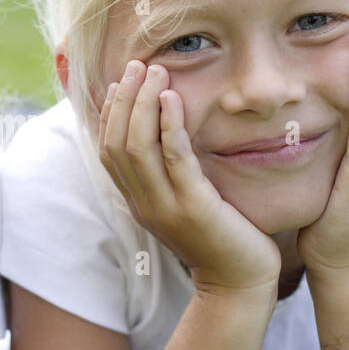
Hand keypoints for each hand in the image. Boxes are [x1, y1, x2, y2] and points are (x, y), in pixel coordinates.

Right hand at [99, 60, 280, 293]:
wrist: (239, 284)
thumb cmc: (222, 239)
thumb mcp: (188, 204)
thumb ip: (175, 176)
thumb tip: (171, 140)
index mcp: (139, 202)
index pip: (108, 152)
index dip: (111, 113)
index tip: (122, 81)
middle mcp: (144, 204)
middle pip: (117, 143)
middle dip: (124, 99)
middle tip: (137, 65)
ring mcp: (165, 207)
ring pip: (137, 147)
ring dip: (143, 104)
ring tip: (155, 71)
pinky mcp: (193, 207)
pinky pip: (173, 158)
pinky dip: (168, 125)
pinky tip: (172, 99)